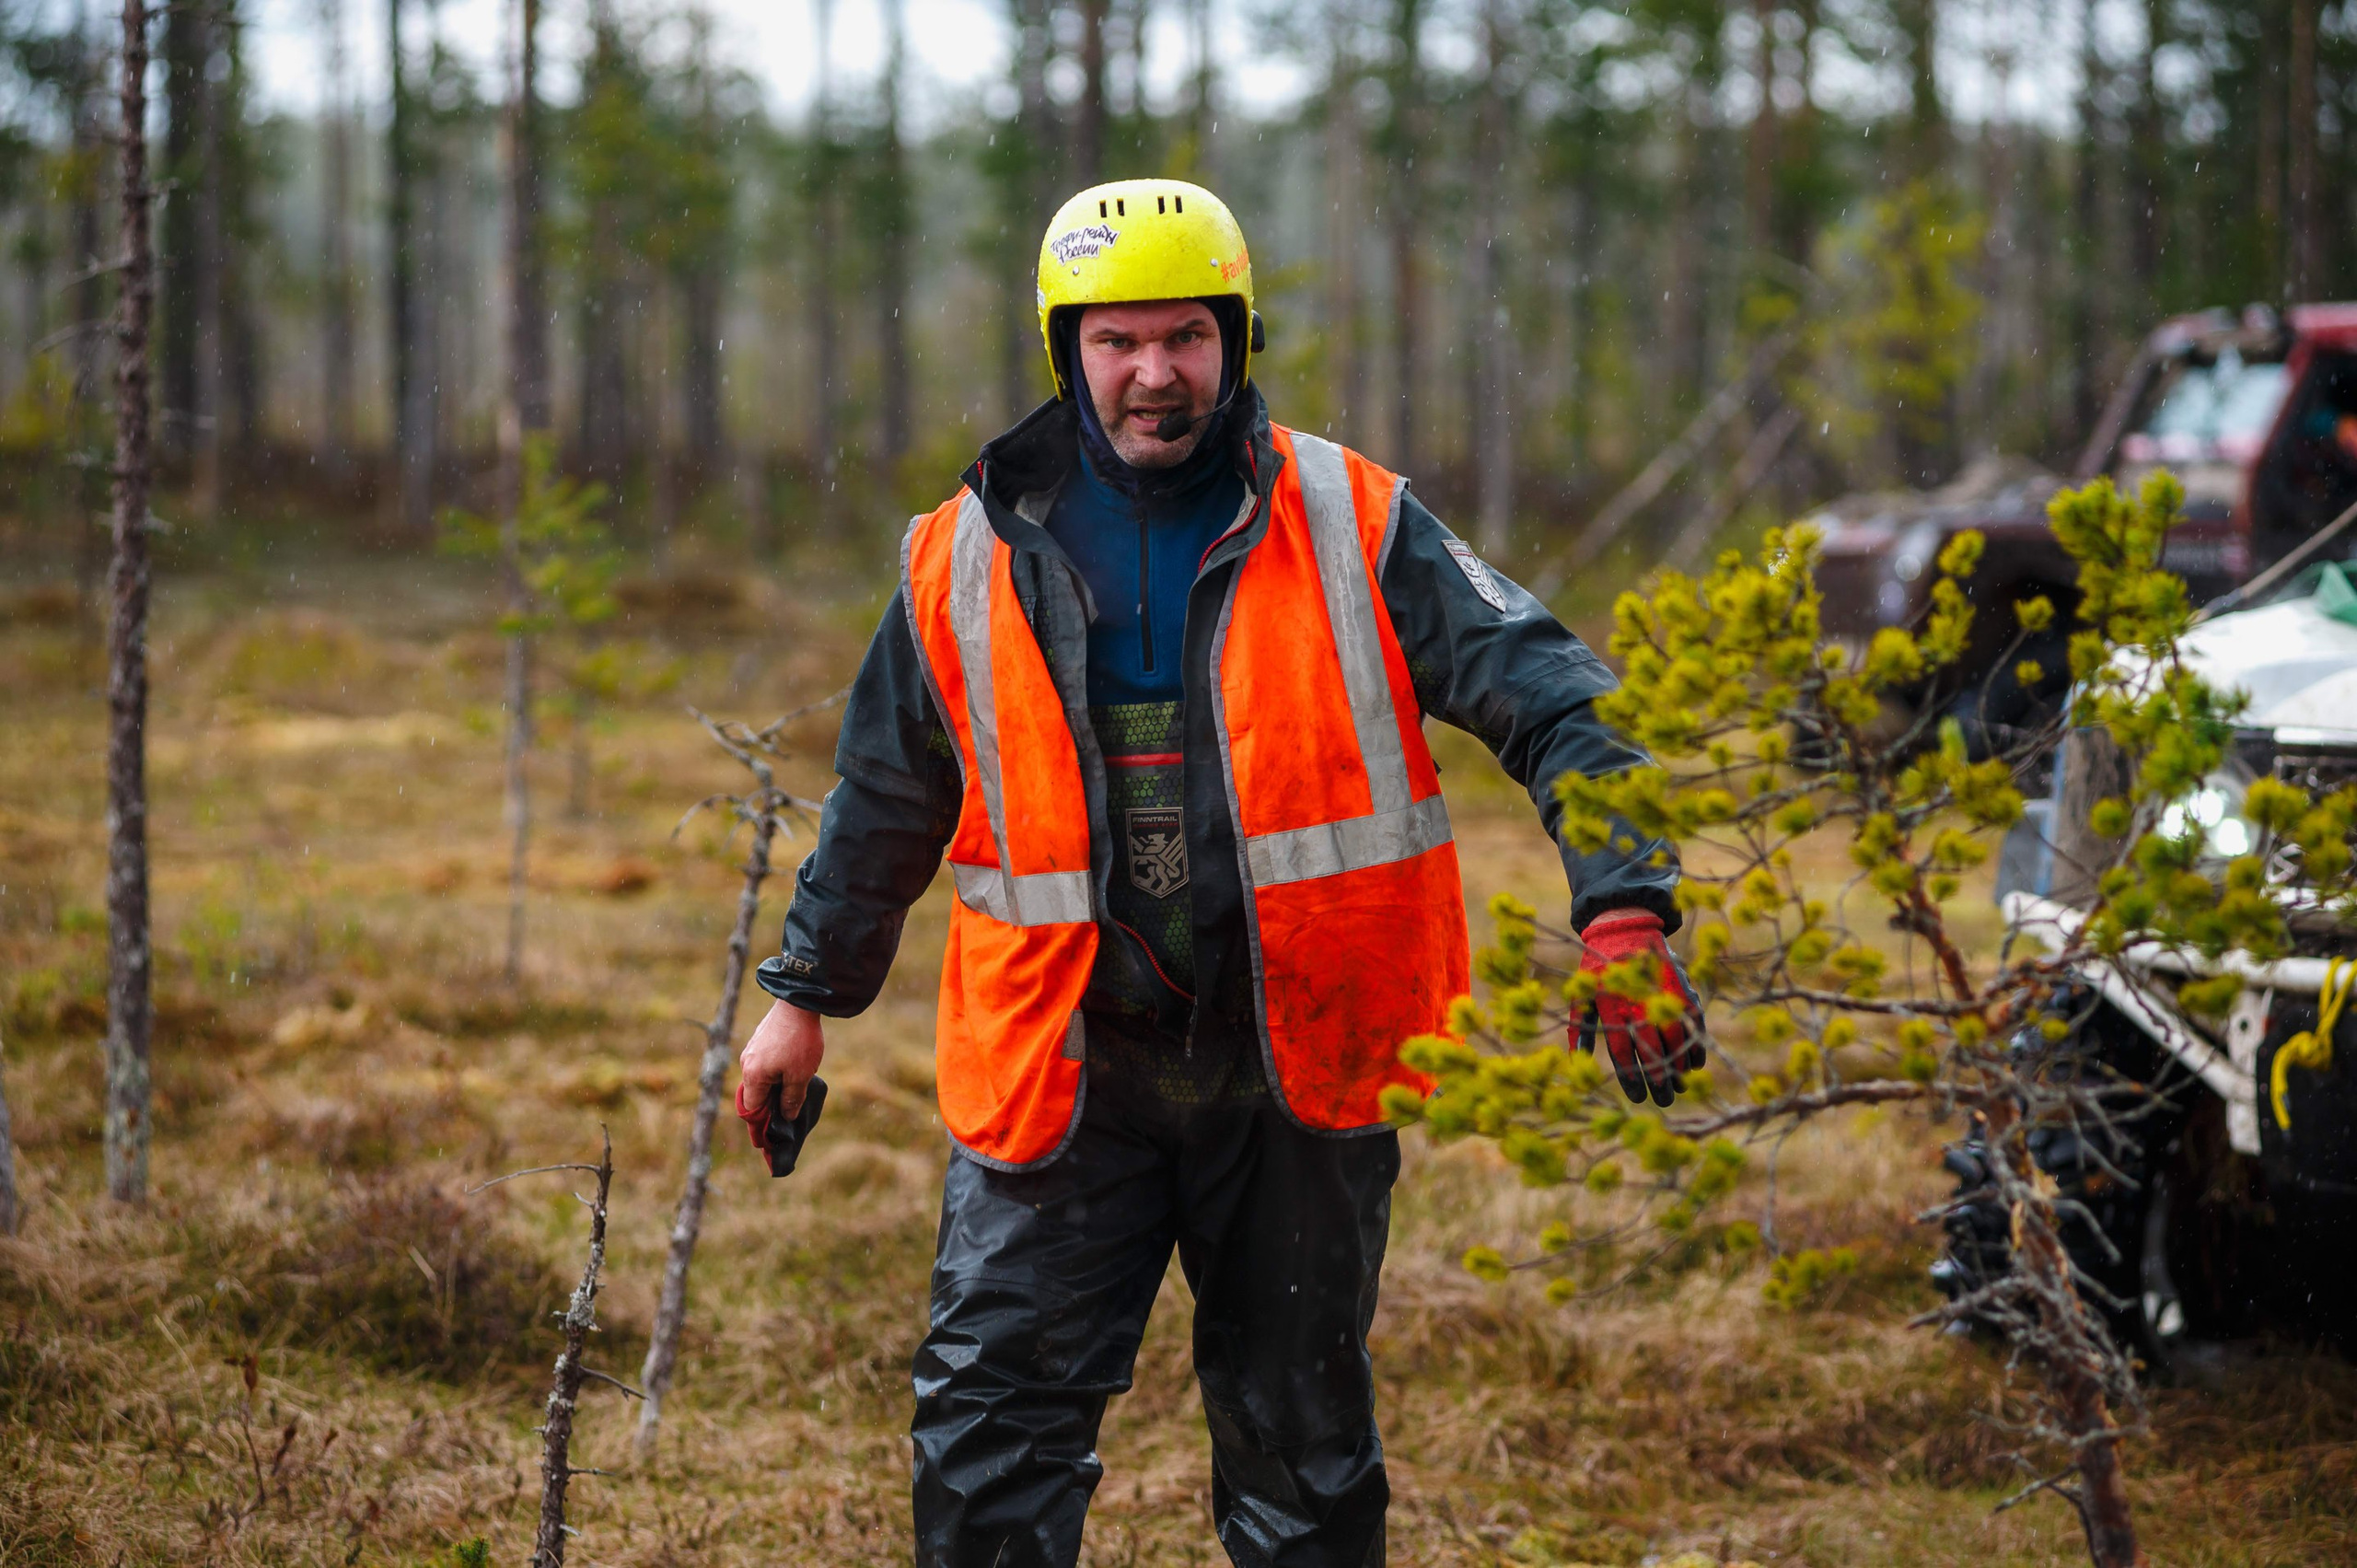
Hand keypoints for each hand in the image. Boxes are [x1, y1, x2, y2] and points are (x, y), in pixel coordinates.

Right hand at [736, 1000, 825, 1151]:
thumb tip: (786, 1116)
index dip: (760, 1125)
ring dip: (772, 1089)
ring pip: (760, 1078)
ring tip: (791, 1096)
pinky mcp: (760, 1039)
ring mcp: (752, 1049)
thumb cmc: (800, 1041)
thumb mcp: (801, 1076)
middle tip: (784, 1118)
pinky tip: (790, 1074)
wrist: (799, 1001)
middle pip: (754, 1095)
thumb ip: (792, 1099)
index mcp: (753, 1075)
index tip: (768, 1139)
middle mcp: (747, 1063)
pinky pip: (763, 1064)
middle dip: (767, 1108)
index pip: (751, 1109)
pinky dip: (773, 1074)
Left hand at [1573, 908, 1702, 1106]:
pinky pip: (1694, 1022)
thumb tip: (1577, 1064)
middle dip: (1659, 1079)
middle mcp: (1638, 1002)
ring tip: (1679, 1086)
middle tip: (1663, 1100)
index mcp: (1611, 1007)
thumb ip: (1579, 1030)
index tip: (1638, 1097)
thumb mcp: (1581, 996)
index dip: (1632, 1078)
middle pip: (1652, 1051)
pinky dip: (1696, 1044)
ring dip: (1680, 1066)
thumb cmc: (1597, 968)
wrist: (1624, 928)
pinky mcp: (1681, 988)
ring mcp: (1662, 995)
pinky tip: (1694, 1064)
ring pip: (1676, 1039)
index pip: (1622, 1053)